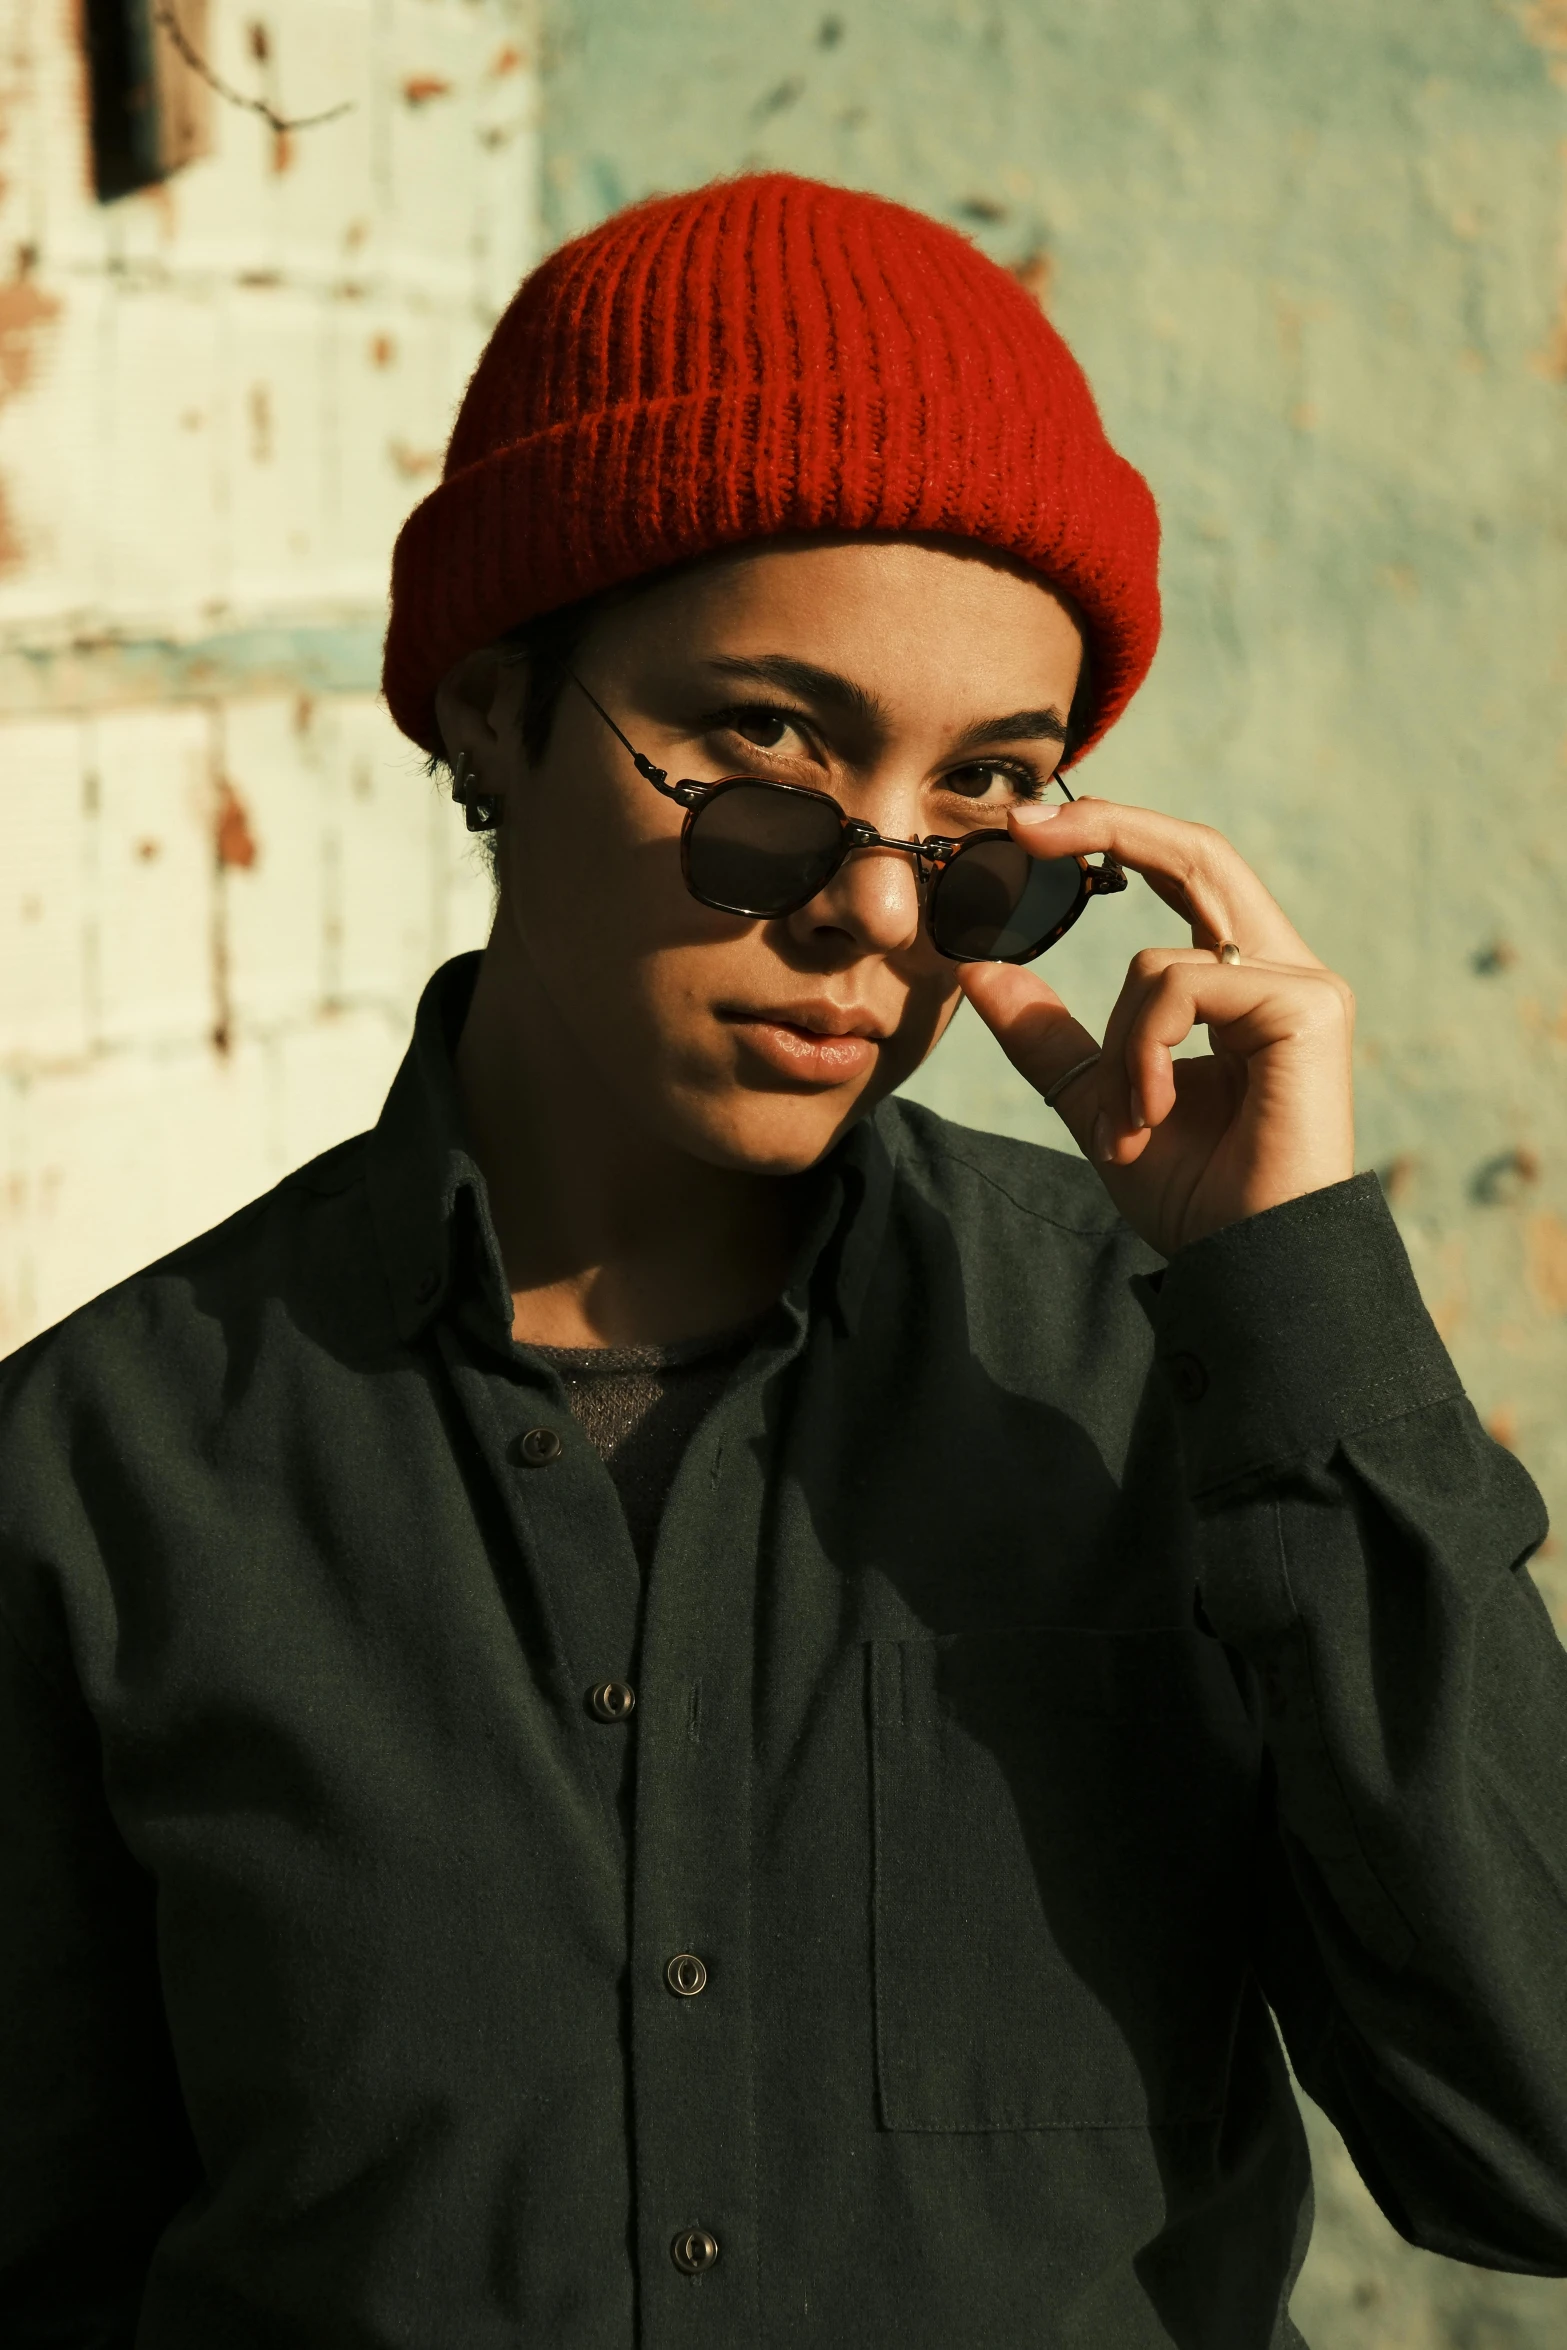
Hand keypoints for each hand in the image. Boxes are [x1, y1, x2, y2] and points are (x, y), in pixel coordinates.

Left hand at [958, 798, 1355, 1260]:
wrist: (1247, 1268)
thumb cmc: (1195, 1196)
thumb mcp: (1097, 1100)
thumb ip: (1047, 1033)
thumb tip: (977, 966)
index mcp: (1241, 980)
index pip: (1183, 872)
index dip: (1111, 834)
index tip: (1020, 831)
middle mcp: (1283, 969)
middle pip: (1198, 853)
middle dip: (1105, 825)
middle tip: (1015, 828)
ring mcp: (1303, 986)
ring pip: (1159, 959)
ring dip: (1117, 1048)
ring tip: (1131, 1123)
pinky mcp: (1308, 1008)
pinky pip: (1179, 988)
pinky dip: (1142, 1054)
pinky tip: (1154, 1116)